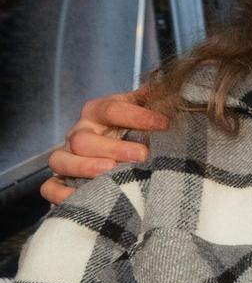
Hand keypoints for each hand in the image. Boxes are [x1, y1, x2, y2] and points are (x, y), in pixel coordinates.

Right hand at [41, 93, 169, 205]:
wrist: (130, 156)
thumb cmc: (140, 131)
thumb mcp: (149, 113)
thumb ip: (156, 103)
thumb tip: (170, 87)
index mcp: (99, 112)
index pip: (111, 109)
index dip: (137, 115)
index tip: (164, 124)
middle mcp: (80, 133)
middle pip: (83, 138)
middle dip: (113, 147)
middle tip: (141, 154)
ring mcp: (67, 156)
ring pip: (61, 159)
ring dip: (84, 166)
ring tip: (110, 171)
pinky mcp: (62, 180)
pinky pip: (49, 187)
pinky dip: (60, 193)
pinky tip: (82, 196)